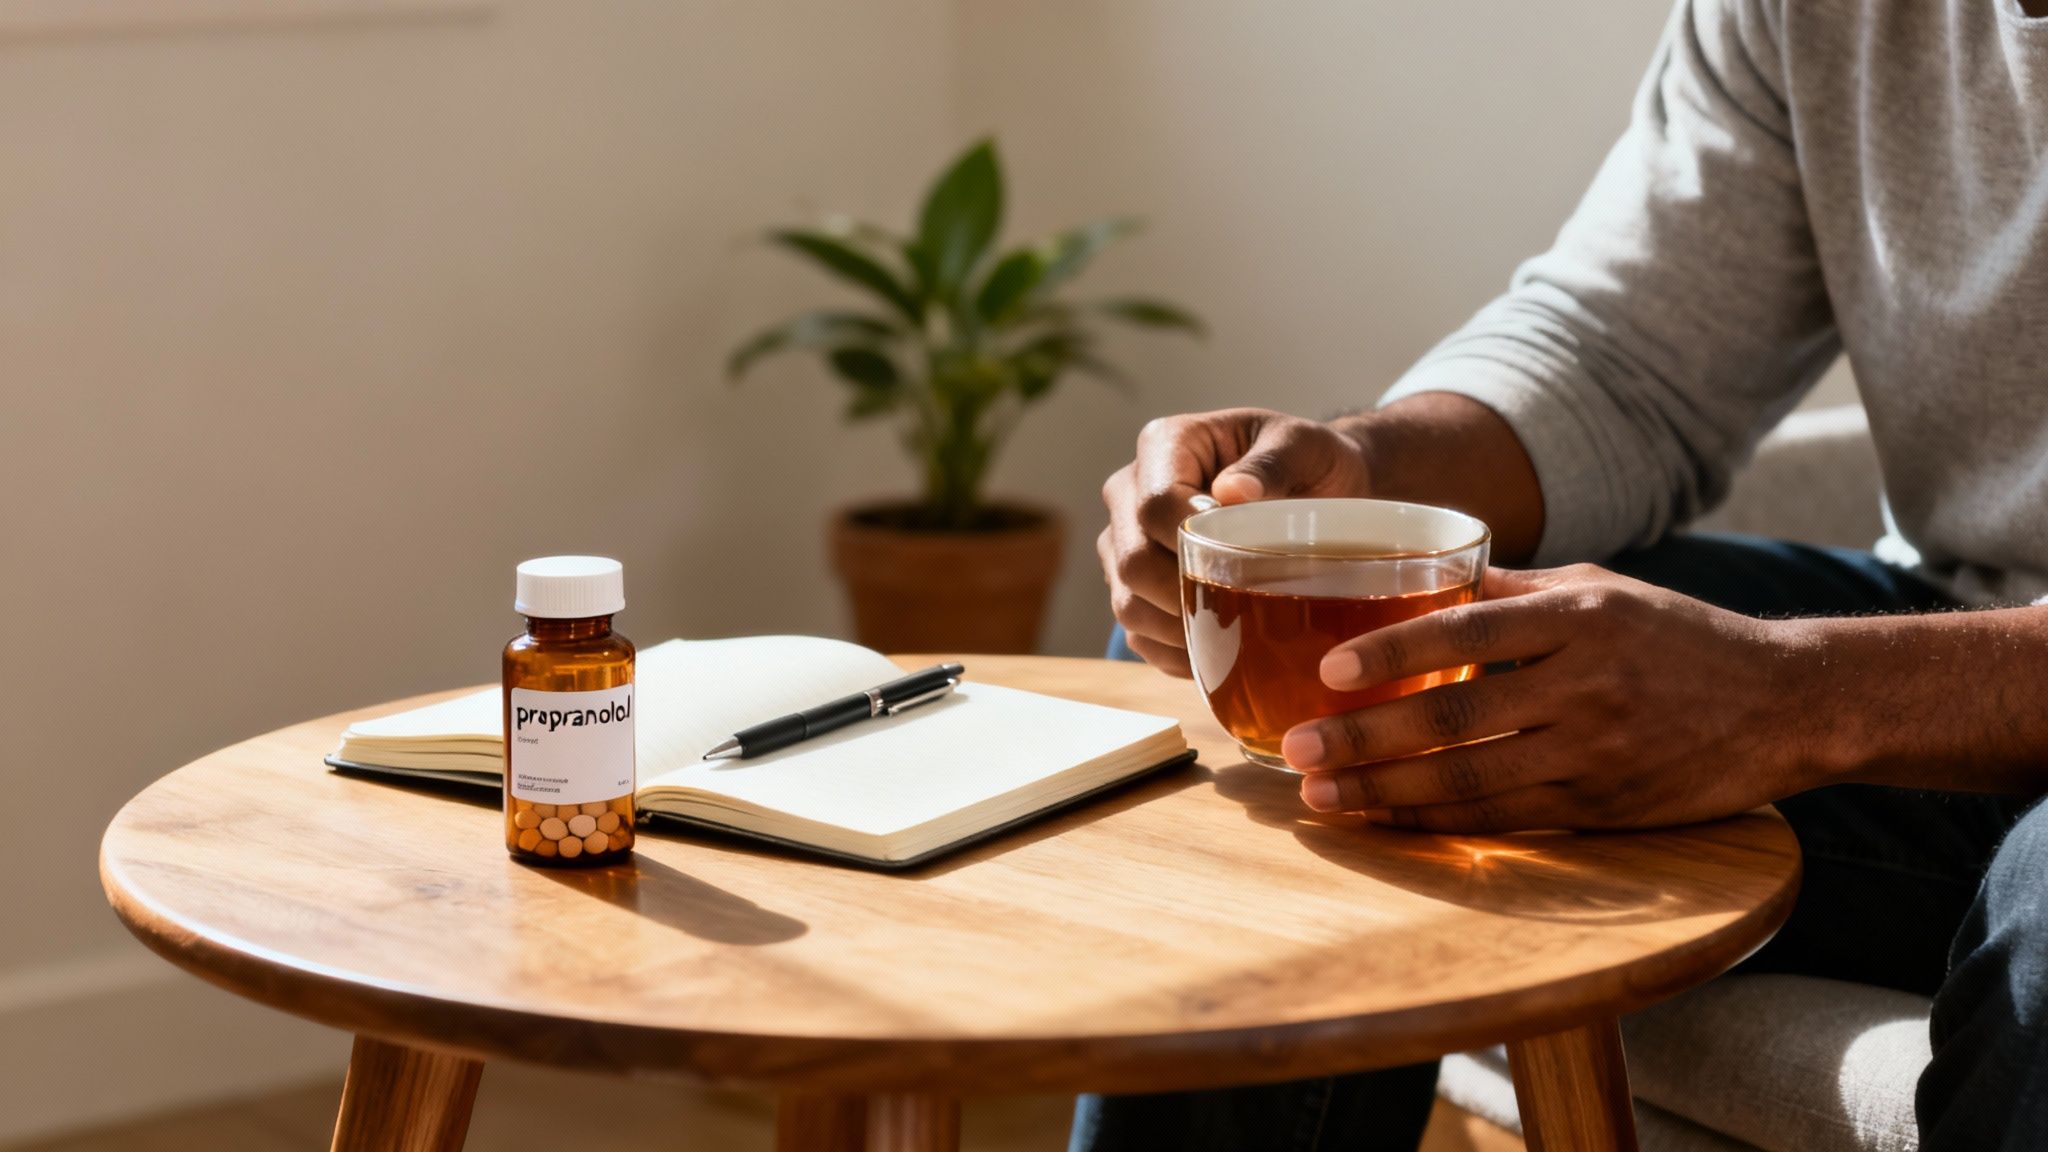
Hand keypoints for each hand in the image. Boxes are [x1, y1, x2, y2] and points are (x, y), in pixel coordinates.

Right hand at [1097, 409, 1371, 675]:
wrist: (1315, 488)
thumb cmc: (1310, 461)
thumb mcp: (1305, 447)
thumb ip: (1273, 464)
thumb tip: (1234, 493)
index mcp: (1164, 444)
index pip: (1153, 505)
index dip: (1189, 542)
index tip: (1243, 559)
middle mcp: (1129, 491)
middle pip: (1132, 562)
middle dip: (1185, 595)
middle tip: (1244, 608)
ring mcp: (1125, 542)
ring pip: (1128, 604)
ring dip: (1180, 630)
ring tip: (1235, 636)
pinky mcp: (1133, 586)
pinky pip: (1140, 635)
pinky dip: (1177, 653)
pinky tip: (1221, 651)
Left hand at [1284, 564, 1819, 831]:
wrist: (1788, 705)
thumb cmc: (1680, 636)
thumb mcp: (1605, 588)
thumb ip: (1516, 591)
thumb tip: (1427, 574)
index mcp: (1581, 617)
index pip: (1467, 631)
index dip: (1394, 653)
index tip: (1330, 670)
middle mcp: (1585, 685)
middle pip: (1456, 718)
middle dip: (1366, 737)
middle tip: (1299, 749)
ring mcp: (1595, 753)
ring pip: (1472, 781)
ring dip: (1386, 791)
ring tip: (1321, 796)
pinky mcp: (1604, 807)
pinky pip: (1506, 820)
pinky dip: (1439, 823)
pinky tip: (1386, 819)